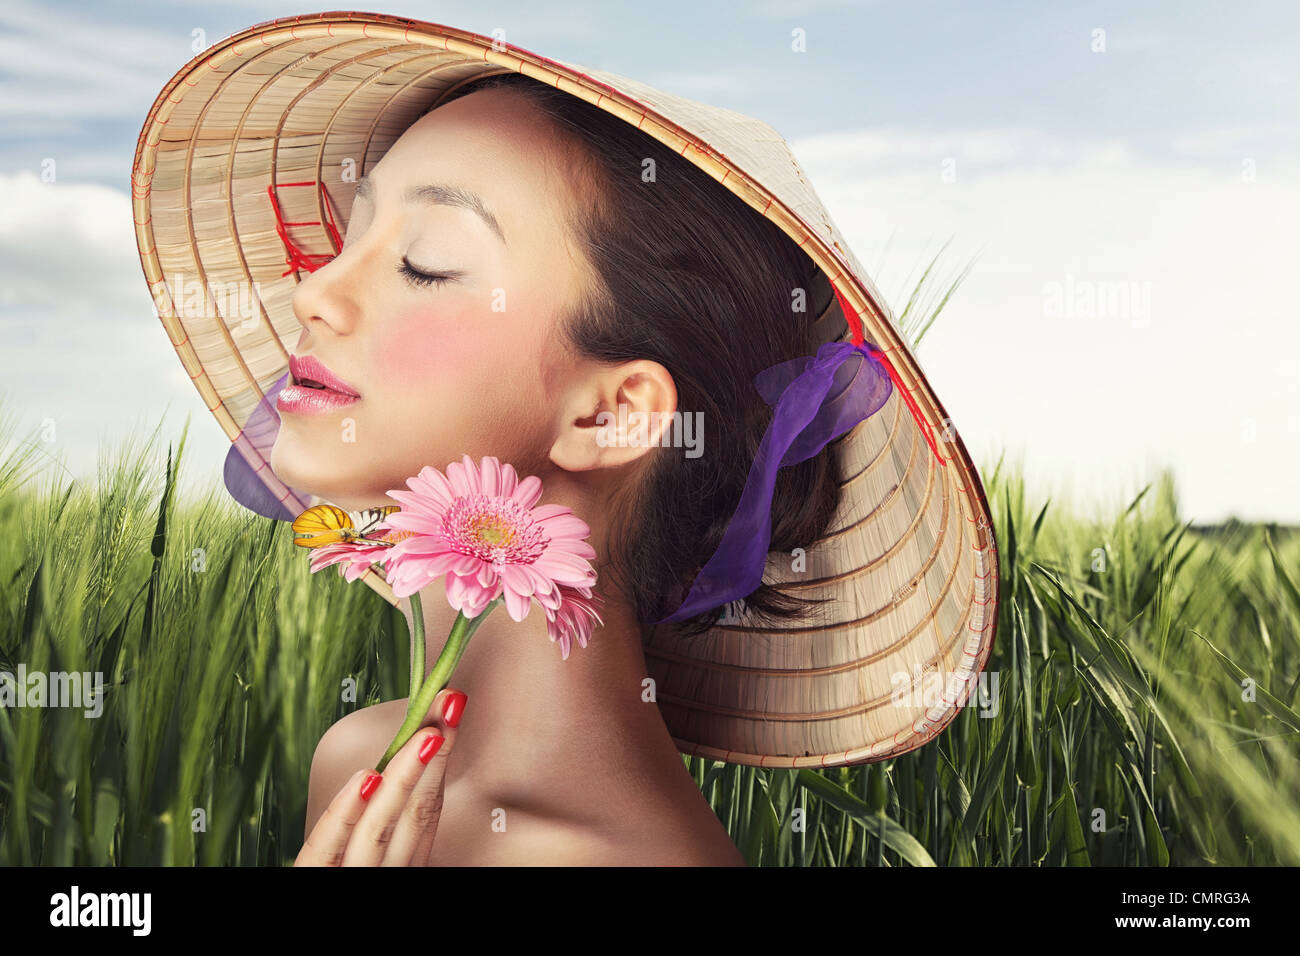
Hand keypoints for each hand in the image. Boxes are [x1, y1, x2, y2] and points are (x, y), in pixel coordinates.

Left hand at [294, 687, 466, 865]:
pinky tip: (367, 778)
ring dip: (405, 774)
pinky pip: (327, 849)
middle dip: (434, 754)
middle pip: (415, 812)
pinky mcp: (316, 880)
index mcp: (400, 866)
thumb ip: (393, 836)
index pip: (425, 811)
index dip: (441, 760)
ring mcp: (353, 877)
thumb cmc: (347, 909)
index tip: (451, 711)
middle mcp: (385, 872)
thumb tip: (389, 770)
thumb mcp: (383, 863)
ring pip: (381, 825)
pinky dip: (345, 813)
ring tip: (425, 731)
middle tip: (449, 702)